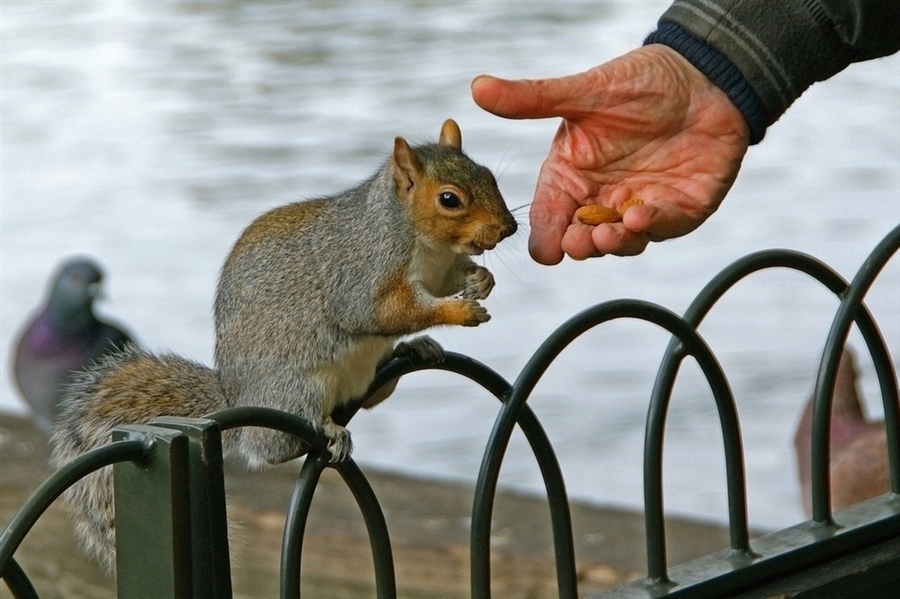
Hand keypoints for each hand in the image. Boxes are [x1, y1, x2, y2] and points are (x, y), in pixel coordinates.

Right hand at [471, 44, 749, 263]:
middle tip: (579, 242)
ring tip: (608, 234)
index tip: (546, 251)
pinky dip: (649, 227)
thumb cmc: (641, 82)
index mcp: (571, 176)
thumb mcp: (585, 92)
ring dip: (613, 244)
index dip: (545, 237)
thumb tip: (478, 88)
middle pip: (580, 239)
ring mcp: (638, 207)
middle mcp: (601, 197)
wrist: (706, 76)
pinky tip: (640, 214)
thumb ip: (533, 99)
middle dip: (579, 246)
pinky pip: (660, 228)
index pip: (548, 217)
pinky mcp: (677, 210)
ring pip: (619, 242)